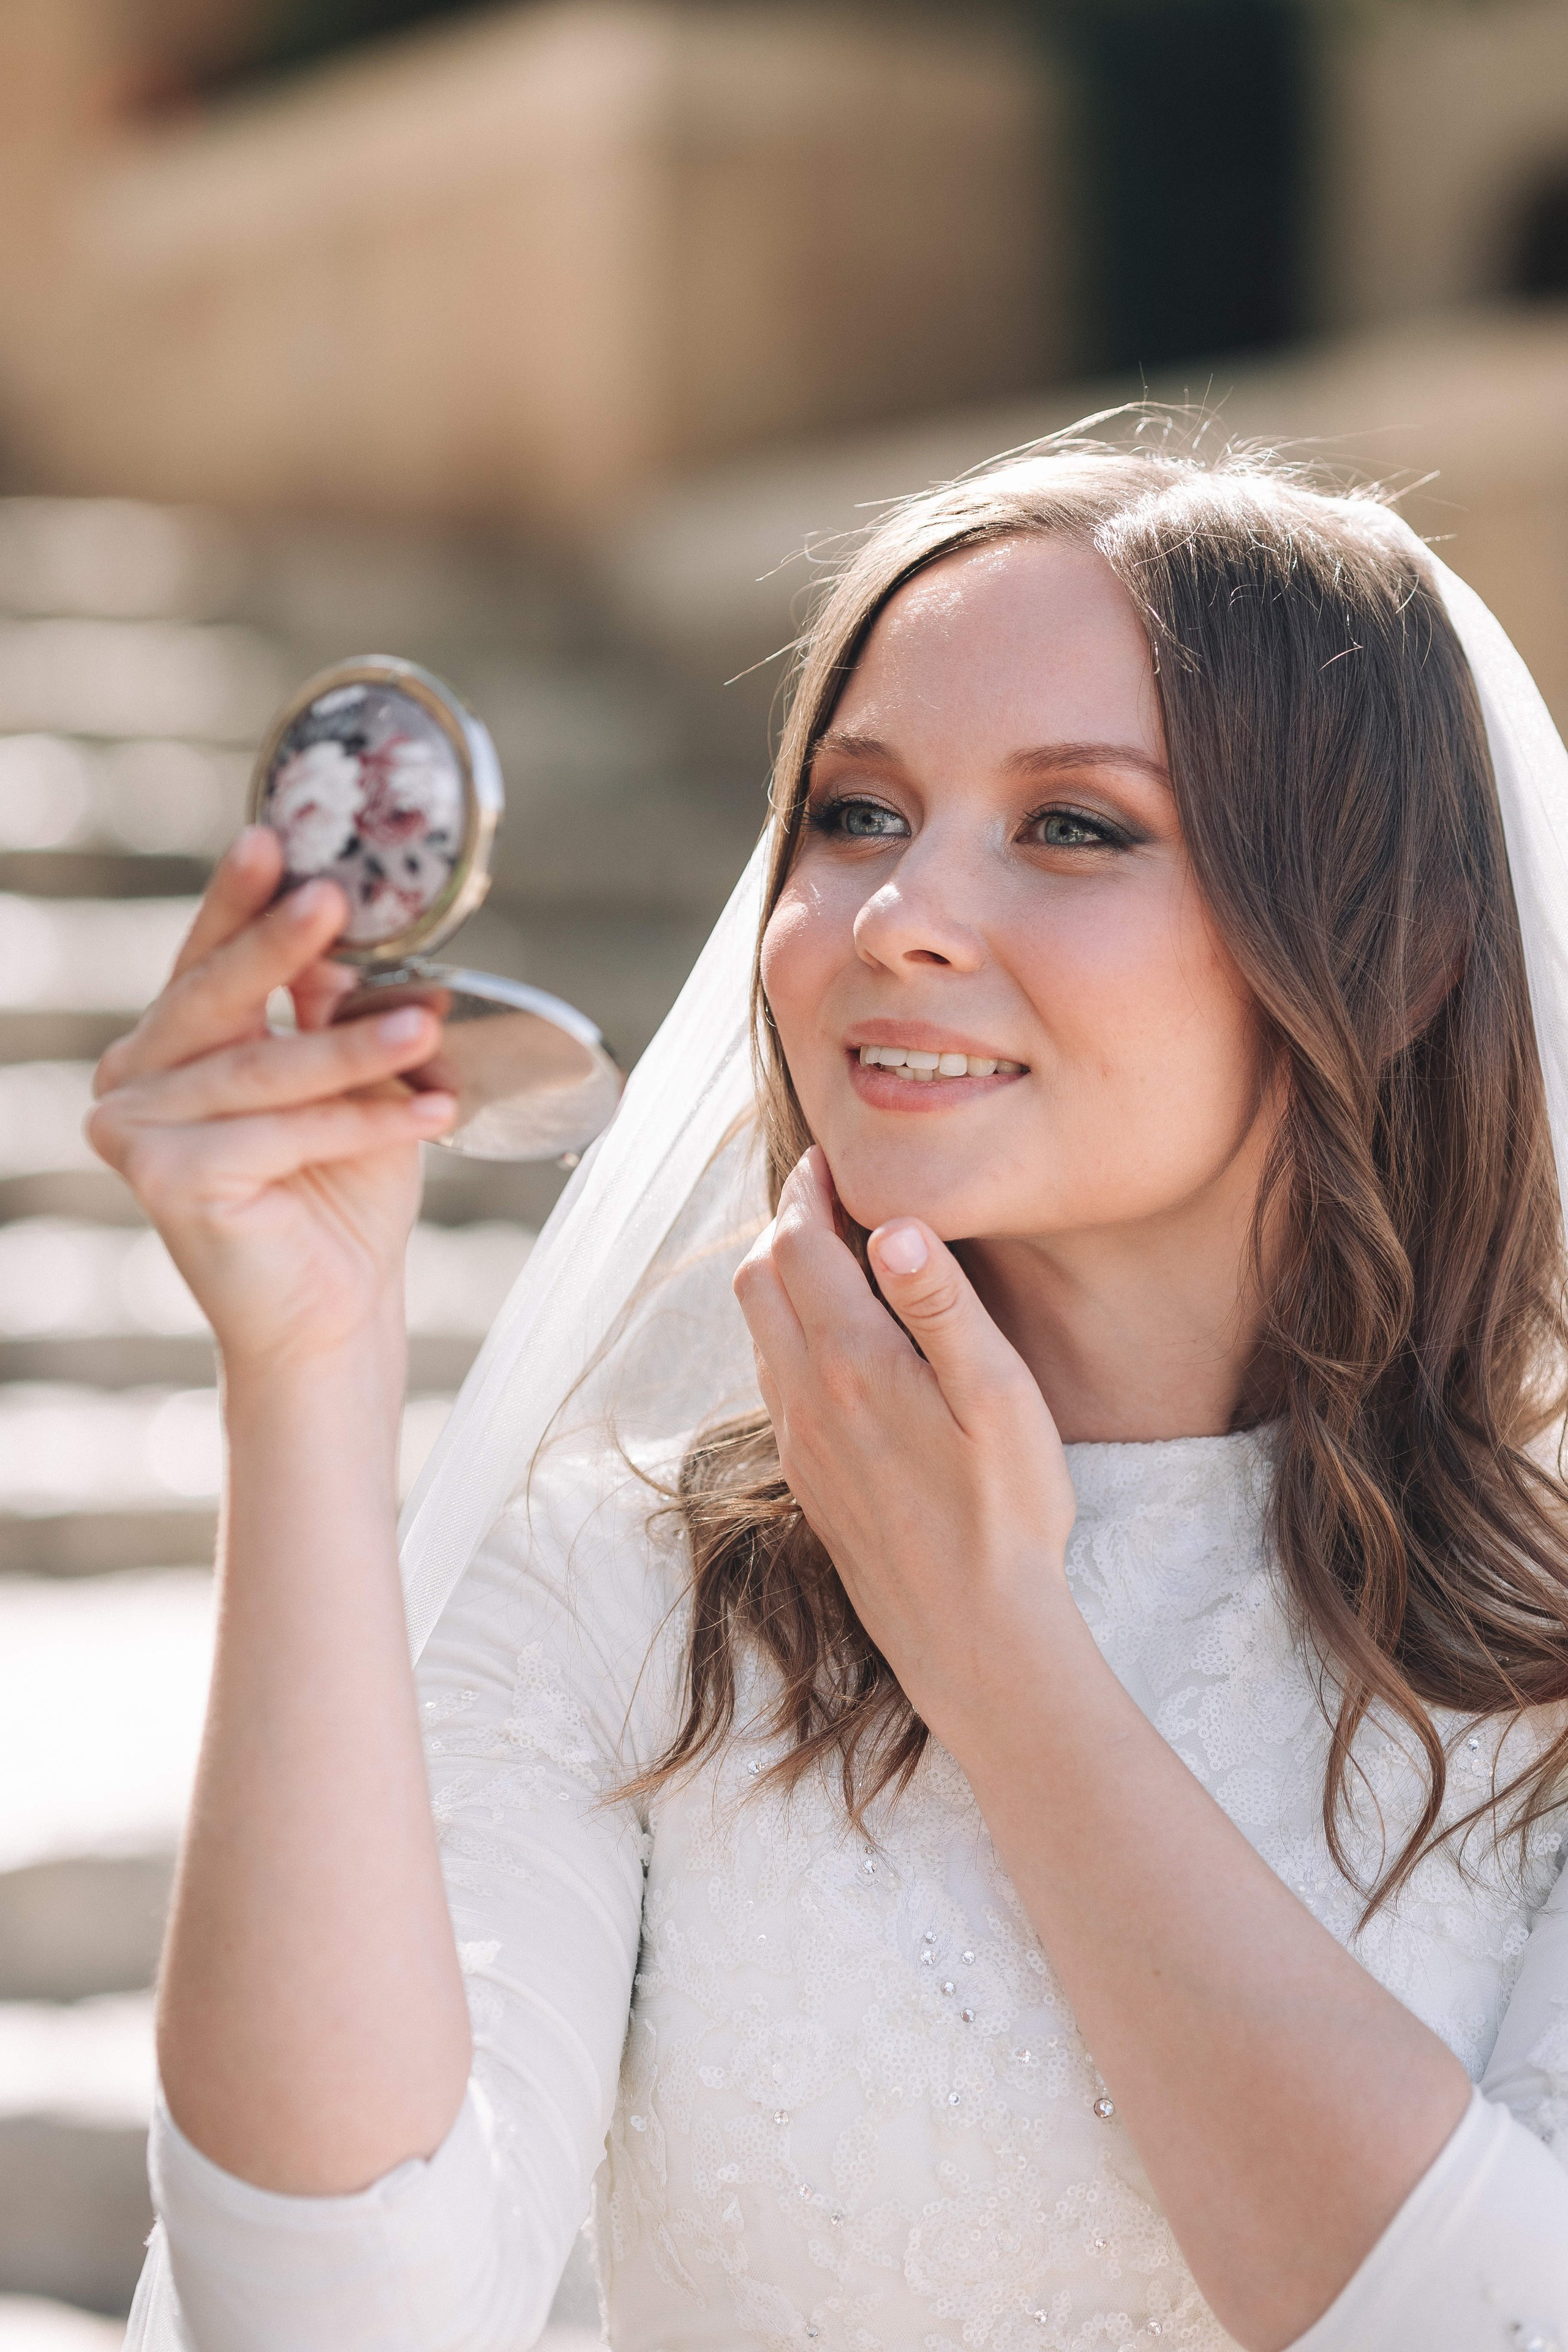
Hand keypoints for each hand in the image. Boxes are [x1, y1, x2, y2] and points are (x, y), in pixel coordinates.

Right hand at [88, 827, 456, 1373]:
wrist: (335, 1312)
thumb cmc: (340, 1196)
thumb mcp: (347, 1083)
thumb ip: (327, 1010)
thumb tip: (340, 933)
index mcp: (168, 1044)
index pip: (207, 959)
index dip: (239, 899)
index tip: (275, 839)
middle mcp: (133, 1080)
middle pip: (216, 997)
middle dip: (282, 945)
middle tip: (332, 897)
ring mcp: (135, 1131)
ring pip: (263, 1069)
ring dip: (357, 1046)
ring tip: (429, 1024)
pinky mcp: (165, 1180)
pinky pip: (280, 1133)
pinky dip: (365, 1123)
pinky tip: (434, 1110)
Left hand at [733, 1148, 1076, 1740]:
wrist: (974, 1637)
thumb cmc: (1006, 1514)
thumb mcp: (997, 1399)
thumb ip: (941, 1306)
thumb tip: (896, 1224)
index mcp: (853, 1363)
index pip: (801, 1244)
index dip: (811, 1189)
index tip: (834, 1158)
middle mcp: (807, 1399)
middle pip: (760, 1278)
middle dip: (787, 1223)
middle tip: (829, 1194)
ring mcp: (800, 1443)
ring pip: (760, 1332)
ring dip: (782, 1279)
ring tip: (831, 1254)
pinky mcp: (809, 1481)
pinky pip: (776, 1384)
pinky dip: (790, 1336)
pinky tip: (838, 1344)